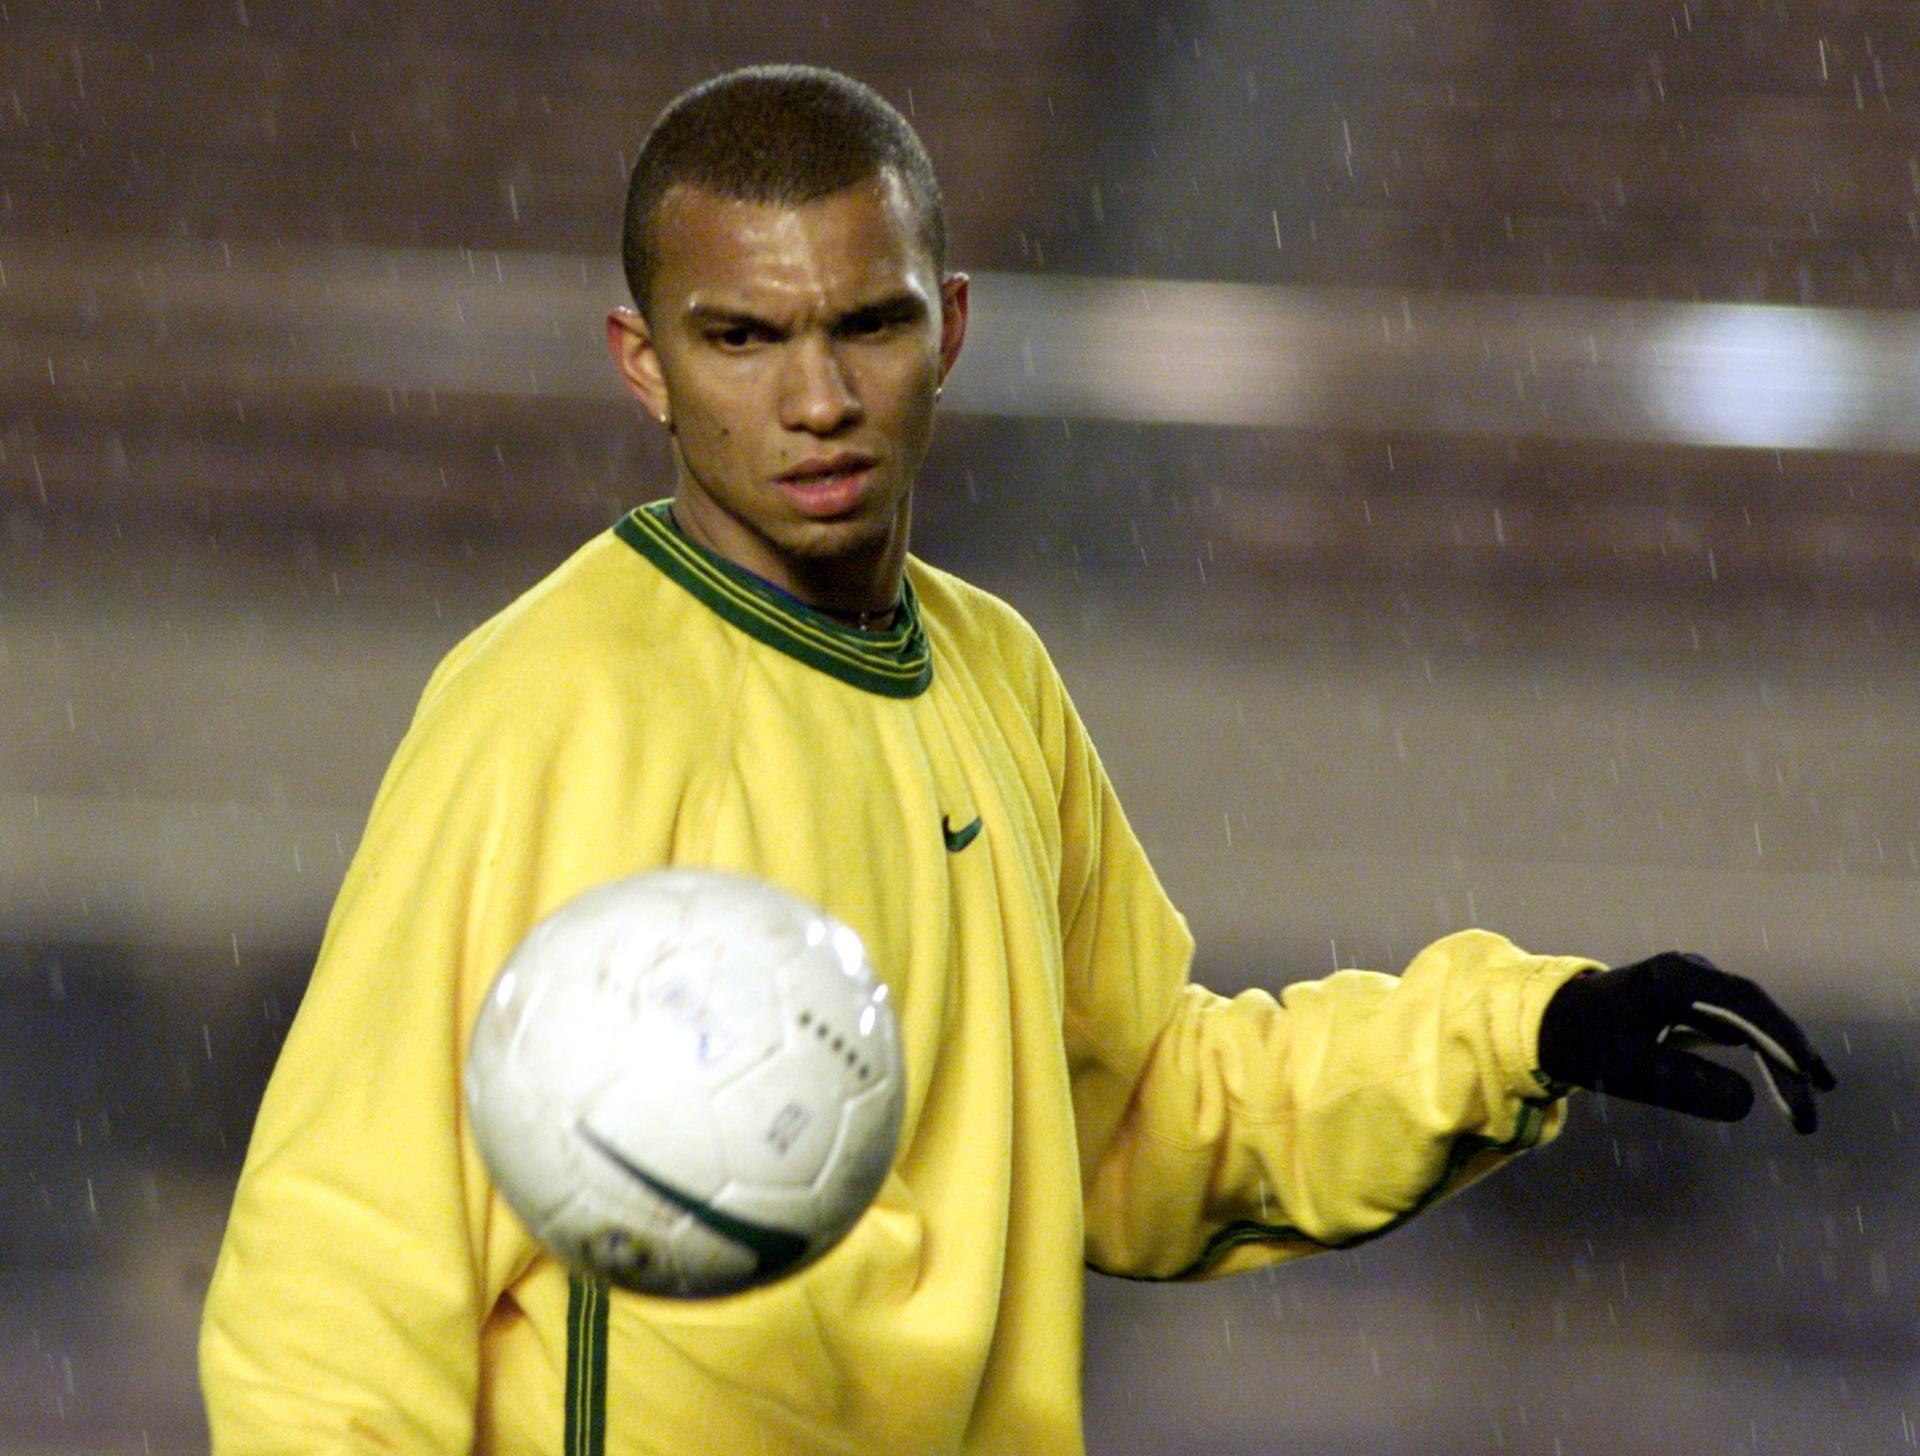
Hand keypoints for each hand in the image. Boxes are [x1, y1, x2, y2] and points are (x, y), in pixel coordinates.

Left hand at [1537, 951, 1835, 1132]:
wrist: (1545, 1022)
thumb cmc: (1583, 1043)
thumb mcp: (1630, 1070)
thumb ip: (1684, 1084)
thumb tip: (1745, 1102)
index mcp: (1678, 979)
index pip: (1747, 1008)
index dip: (1783, 1043)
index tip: (1810, 1079)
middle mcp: (1692, 974)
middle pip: (1755, 1014)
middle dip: (1787, 1060)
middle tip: (1810, 1114)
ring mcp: (1692, 984)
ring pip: (1749, 1019)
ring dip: (1779, 1056)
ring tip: (1810, 1096)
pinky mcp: (1689, 1001)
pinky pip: (1735, 1024)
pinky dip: (1759, 1050)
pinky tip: (1781, 1074)